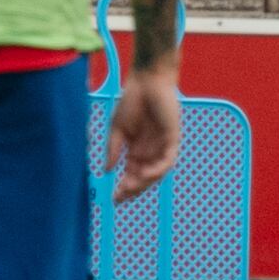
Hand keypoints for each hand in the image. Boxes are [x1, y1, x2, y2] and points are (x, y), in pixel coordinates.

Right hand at [109, 67, 182, 202]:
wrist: (147, 81)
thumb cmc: (132, 101)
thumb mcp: (117, 129)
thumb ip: (113, 149)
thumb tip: (107, 170)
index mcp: (136, 149)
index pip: (131, 174)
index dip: (123, 187)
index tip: (113, 198)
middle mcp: (150, 151)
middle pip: (144, 177)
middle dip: (133, 189)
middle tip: (121, 197)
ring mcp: (162, 146)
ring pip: (156, 172)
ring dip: (145, 182)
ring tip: (131, 187)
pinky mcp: (172, 139)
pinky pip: (167, 160)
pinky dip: (158, 169)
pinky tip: (146, 173)